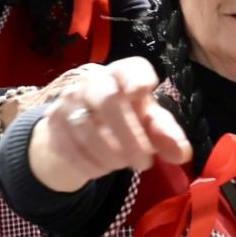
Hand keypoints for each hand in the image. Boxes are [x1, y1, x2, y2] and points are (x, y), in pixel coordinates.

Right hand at [27, 58, 191, 192]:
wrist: (79, 127)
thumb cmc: (124, 118)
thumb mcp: (148, 123)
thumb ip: (166, 134)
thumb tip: (182, 154)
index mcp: (123, 74)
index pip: (132, 68)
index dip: (138, 78)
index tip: (143, 94)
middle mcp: (93, 81)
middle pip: (108, 100)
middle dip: (129, 136)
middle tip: (144, 163)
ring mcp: (69, 100)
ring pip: (87, 129)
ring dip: (110, 155)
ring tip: (123, 165)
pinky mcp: (53, 122)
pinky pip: (70, 147)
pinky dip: (90, 164)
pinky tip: (102, 169)